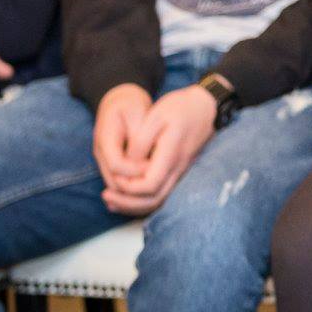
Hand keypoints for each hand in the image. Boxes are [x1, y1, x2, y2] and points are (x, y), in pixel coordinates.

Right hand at [93, 83, 153, 192]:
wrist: (118, 100)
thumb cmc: (130, 104)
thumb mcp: (137, 113)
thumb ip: (139, 137)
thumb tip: (144, 161)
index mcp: (105, 138)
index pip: (117, 165)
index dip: (136, 170)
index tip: (154, 167)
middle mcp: (100, 153)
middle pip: (114, 181)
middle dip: (134, 188)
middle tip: (158, 184)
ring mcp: (103, 159)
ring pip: (115, 185)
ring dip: (133, 192)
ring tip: (156, 189)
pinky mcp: (110, 163)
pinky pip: (119, 181)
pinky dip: (132, 188)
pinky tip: (150, 188)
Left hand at [101, 85, 216, 215]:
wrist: (205, 106)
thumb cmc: (180, 108)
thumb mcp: (156, 116)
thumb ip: (141, 142)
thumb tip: (128, 163)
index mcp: (171, 155)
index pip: (149, 185)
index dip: (129, 187)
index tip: (115, 177)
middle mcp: (178, 168)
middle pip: (153, 200)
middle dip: (127, 203)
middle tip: (106, 196)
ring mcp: (180, 171)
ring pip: (158, 200)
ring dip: (134, 205)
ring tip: (112, 200)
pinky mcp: (179, 170)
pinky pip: (162, 193)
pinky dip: (143, 199)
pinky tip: (128, 195)